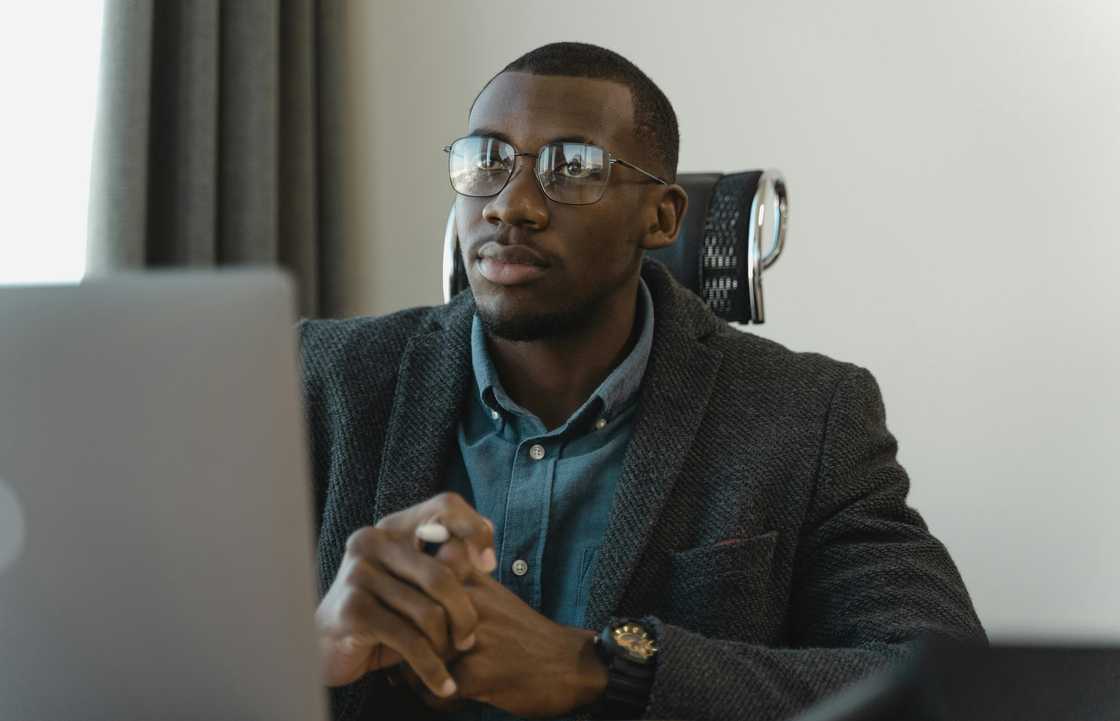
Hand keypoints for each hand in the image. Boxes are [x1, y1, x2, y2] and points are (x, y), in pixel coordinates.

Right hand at [314, 492, 496, 697]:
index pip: (444, 505)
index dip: (474, 530)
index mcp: (393, 527)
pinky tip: (443, 683)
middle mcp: (372, 541)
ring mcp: (359, 574)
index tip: (488, 565)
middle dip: (465, 613)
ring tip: (451, 657)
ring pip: (429, 611)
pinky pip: (410, 641)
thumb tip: (485, 548)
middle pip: (443, 574)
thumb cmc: (385, 613)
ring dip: (446, 643)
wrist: (330, 647)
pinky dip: (432, 667)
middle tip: (469, 637)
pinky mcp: (353, 609)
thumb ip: (447, 563)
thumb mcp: (417, 584)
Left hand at [401, 571, 607, 717]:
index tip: (405, 624)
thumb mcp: (490, 593)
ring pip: (417, 658)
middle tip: (407, 661)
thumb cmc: (523, 632)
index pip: (412, 586)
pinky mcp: (479, 672)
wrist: (570, 663)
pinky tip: (454, 698)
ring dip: (416, 676)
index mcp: (470, 579)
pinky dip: (438, 700)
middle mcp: (469, 602)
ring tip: (431, 679)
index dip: (403, 610)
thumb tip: (403, 592)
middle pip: (409, 624)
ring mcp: (474, 638)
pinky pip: (436, 690)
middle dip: (403, 647)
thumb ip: (453, 583)